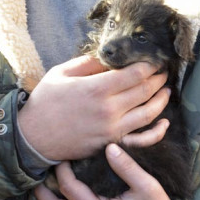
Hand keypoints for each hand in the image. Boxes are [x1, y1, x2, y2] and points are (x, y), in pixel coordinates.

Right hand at [18, 56, 168, 160]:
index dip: (149, 64)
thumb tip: (109, 56)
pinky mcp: (112, 144)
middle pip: (145, 91)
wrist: (33, 137)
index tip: (154, 59)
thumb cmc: (45, 102)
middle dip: (158, 78)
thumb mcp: (61, 73)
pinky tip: (165, 123)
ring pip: (149, 113)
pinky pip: (141, 140)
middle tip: (162, 71)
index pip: (136, 73)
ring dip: (162, 100)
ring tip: (166, 89)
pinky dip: (157, 132)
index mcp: (97, 88)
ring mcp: (113, 129)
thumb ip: (88, 63)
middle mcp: (109, 109)